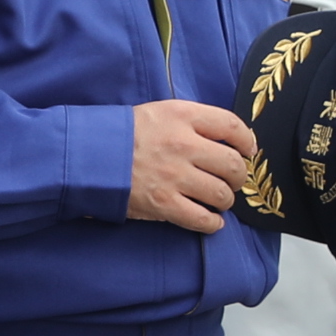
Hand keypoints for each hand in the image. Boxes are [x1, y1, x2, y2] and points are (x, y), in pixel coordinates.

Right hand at [130, 99, 255, 231]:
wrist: (88, 155)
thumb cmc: (126, 133)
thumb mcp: (161, 112)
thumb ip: (195, 122)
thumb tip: (230, 139)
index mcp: (183, 116)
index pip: (233, 127)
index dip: (248, 142)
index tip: (248, 151)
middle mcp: (183, 145)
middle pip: (233, 165)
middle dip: (239, 176)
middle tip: (233, 180)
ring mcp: (174, 176)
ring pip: (221, 194)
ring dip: (225, 200)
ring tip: (218, 199)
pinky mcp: (163, 204)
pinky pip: (202, 219)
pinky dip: (213, 223)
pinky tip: (212, 221)